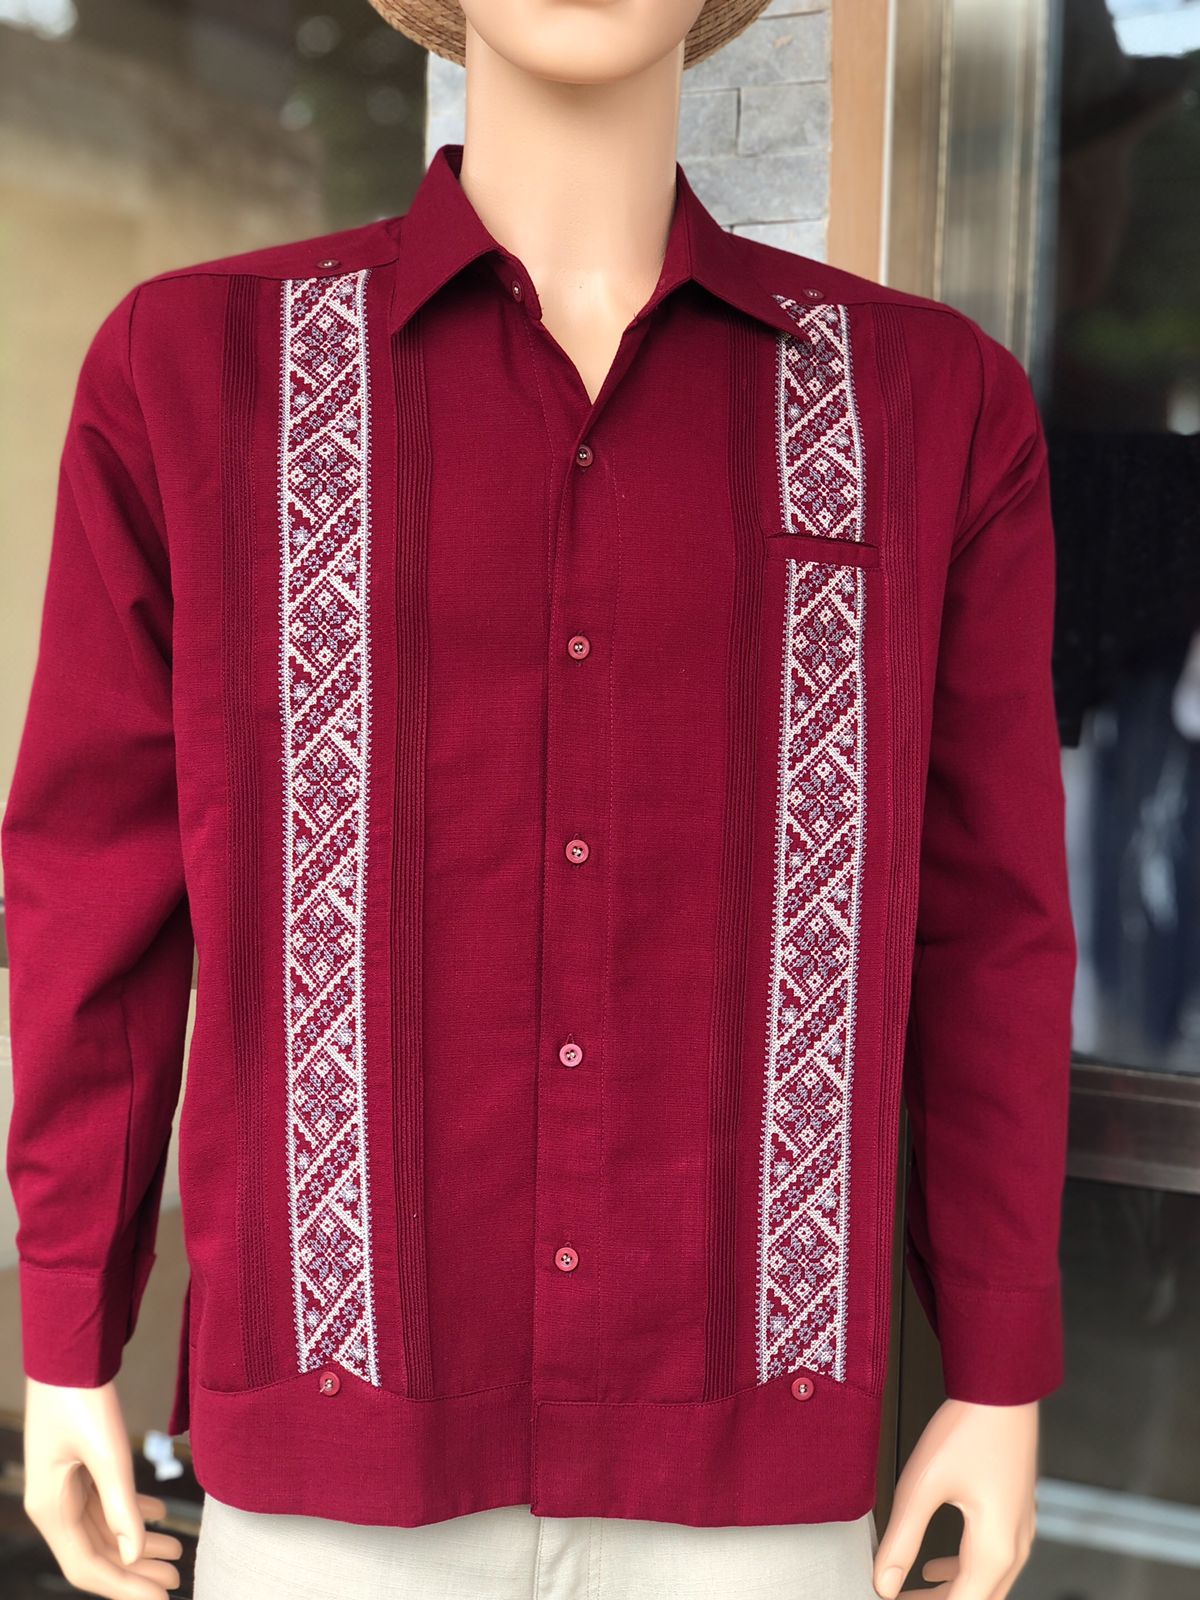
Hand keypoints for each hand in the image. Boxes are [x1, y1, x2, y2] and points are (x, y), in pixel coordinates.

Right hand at [23, 1376, 183, 1596]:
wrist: (70, 1349)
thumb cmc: (81, 1396)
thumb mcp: (106, 1452)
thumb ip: (121, 1504)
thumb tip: (135, 1556)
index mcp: (51, 1508)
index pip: (87, 1567)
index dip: (123, 1588)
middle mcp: (54, 1504)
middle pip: (97, 1553)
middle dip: (136, 1571)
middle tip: (177, 1579)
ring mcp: (66, 1485)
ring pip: (104, 1529)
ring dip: (139, 1542)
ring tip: (177, 1551)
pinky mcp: (80, 1465)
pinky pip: (106, 1503)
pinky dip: (133, 1513)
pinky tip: (162, 1517)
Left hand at [872, 1398, 1038, 1598]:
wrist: (1002, 1391)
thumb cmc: (969, 1430)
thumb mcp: (922, 1487)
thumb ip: (902, 1540)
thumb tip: (884, 1584)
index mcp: (994, 1550)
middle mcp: (1014, 1547)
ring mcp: (1019, 1529)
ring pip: (986, 1583)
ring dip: (950, 1592)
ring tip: (913, 1592)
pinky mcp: (1014, 1511)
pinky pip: (991, 1559)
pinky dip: (962, 1572)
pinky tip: (935, 1565)